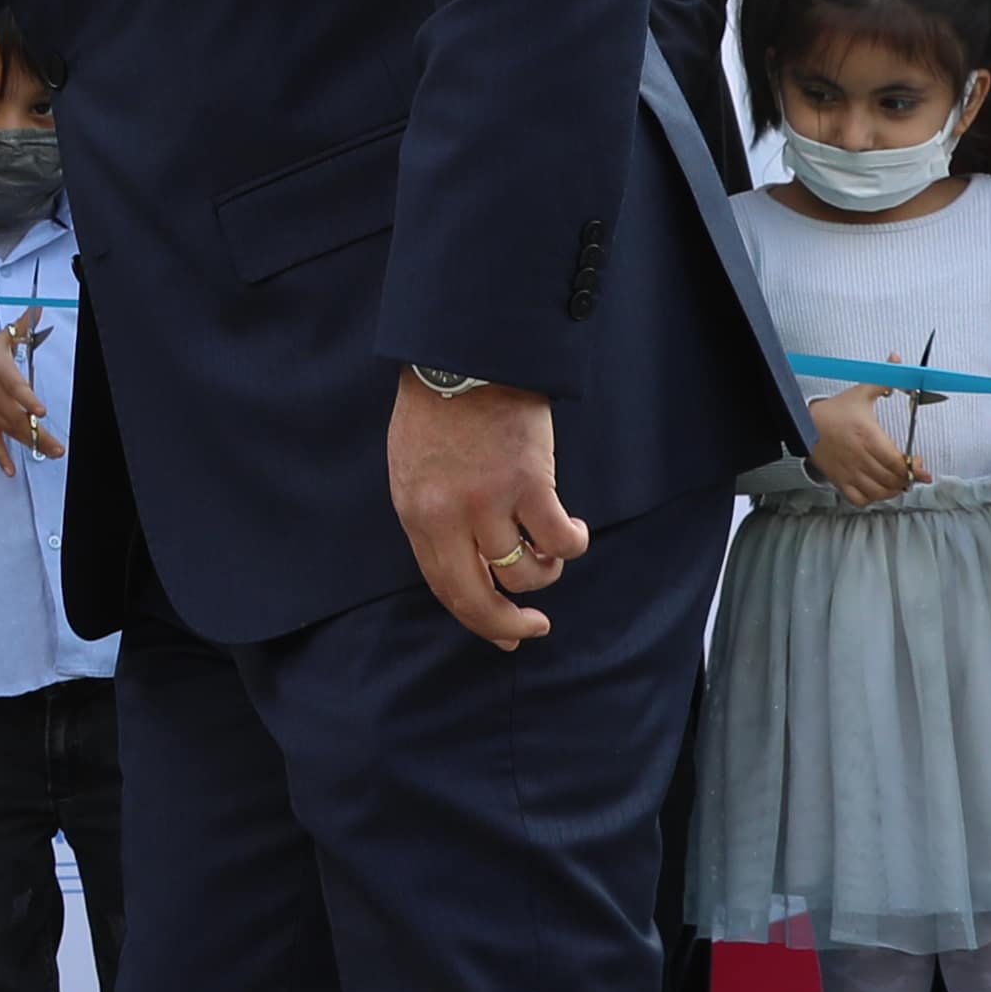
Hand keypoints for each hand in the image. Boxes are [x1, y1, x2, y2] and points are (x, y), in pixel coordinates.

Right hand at [0, 322, 64, 471]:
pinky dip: (1, 457)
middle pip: (18, 416)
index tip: (40, 411)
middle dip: (38, 433)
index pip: (16, 387)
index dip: (28, 400)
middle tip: (59, 447)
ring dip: (31, 445)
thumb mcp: (1, 339)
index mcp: (0, 372)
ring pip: (11, 431)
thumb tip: (40, 307)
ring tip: (52, 454)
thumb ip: (23, 326)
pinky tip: (11, 471)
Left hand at [391, 370, 580, 653]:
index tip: (501, 633)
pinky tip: (575, 532)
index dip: (476, 618)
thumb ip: (437, 521)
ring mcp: (490, 502)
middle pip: (478, 596)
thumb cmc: (439, 412)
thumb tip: (473, 566)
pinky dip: (572, 544)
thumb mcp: (415, 472)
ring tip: (550, 552)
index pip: (445, 586)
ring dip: (544, 572)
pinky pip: (559, 540)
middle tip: (532, 629)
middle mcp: (449, 517)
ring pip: (525, 573)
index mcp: (417, 515)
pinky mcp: (530, 484)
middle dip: (507, 623)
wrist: (465, 357)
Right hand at [806, 387, 922, 507]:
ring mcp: (849, 471)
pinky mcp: (839, 480)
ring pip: (878, 491)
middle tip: (911, 473)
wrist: (803, 423)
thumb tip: (896, 361)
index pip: (896, 461)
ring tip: (898, 482)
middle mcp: (859, 456)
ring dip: (893, 490)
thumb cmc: (833, 411)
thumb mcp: (860, 393)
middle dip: (906, 479)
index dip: (912, 468)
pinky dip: (872, 499)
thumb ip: (884, 380)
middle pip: (891, 479)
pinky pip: (859, 499)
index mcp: (867, 436)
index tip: (919, 465)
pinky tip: (878, 490)